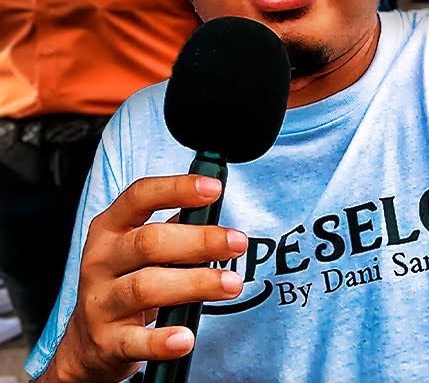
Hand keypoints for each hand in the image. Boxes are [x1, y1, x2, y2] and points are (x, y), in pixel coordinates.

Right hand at [48, 176, 246, 382]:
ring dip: (196, 284)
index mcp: (110, 231)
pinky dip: (162, 340)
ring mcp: (100, 302)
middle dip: (200, 241)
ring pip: (146, 288)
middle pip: (149, 243)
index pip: (139, 198)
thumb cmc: (126, 283)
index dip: (176, 189)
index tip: (214, 189)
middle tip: (237, 242)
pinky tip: (186, 337)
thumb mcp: (138, 249)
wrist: (89, 343)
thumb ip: (174, 228)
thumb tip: (216, 207)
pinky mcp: (107, 341)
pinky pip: (136, 340)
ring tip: (231, 284)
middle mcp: (100, 262)